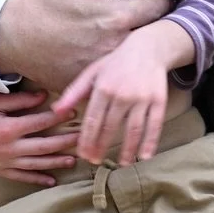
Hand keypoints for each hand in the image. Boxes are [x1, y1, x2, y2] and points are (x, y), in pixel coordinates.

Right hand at [0, 0, 172, 92]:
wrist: (7, 35)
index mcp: (117, 15)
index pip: (158, 9)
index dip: (162, 3)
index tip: (162, 1)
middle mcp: (115, 45)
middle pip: (150, 38)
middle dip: (154, 29)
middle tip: (157, 23)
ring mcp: (103, 67)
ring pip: (133, 60)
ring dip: (137, 52)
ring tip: (140, 45)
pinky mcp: (89, 83)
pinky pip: (110, 76)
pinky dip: (114, 69)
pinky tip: (115, 63)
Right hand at [0, 90, 78, 182]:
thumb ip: (20, 100)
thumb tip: (44, 96)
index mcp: (9, 128)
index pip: (41, 122)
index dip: (58, 117)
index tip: (74, 112)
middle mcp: (10, 148)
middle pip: (45, 146)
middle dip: (66, 142)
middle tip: (84, 139)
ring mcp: (6, 162)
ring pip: (37, 164)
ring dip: (57, 162)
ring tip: (74, 161)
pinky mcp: (1, 171)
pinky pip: (22, 177)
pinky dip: (37, 180)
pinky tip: (52, 181)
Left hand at [50, 20, 193, 165]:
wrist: (148, 48)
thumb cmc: (116, 62)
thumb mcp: (92, 72)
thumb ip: (74, 92)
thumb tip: (55, 110)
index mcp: (103, 88)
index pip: (92, 120)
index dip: (87, 140)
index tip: (83, 154)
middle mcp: (122, 95)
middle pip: (110, 127)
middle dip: (102, 147)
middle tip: (96, 162)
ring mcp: (142, 98)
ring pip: (133, 130)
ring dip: (127, 149)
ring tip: (121, 164)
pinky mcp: (158, 100)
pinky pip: (154, 125)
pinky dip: (150, 142)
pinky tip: (144, 156)